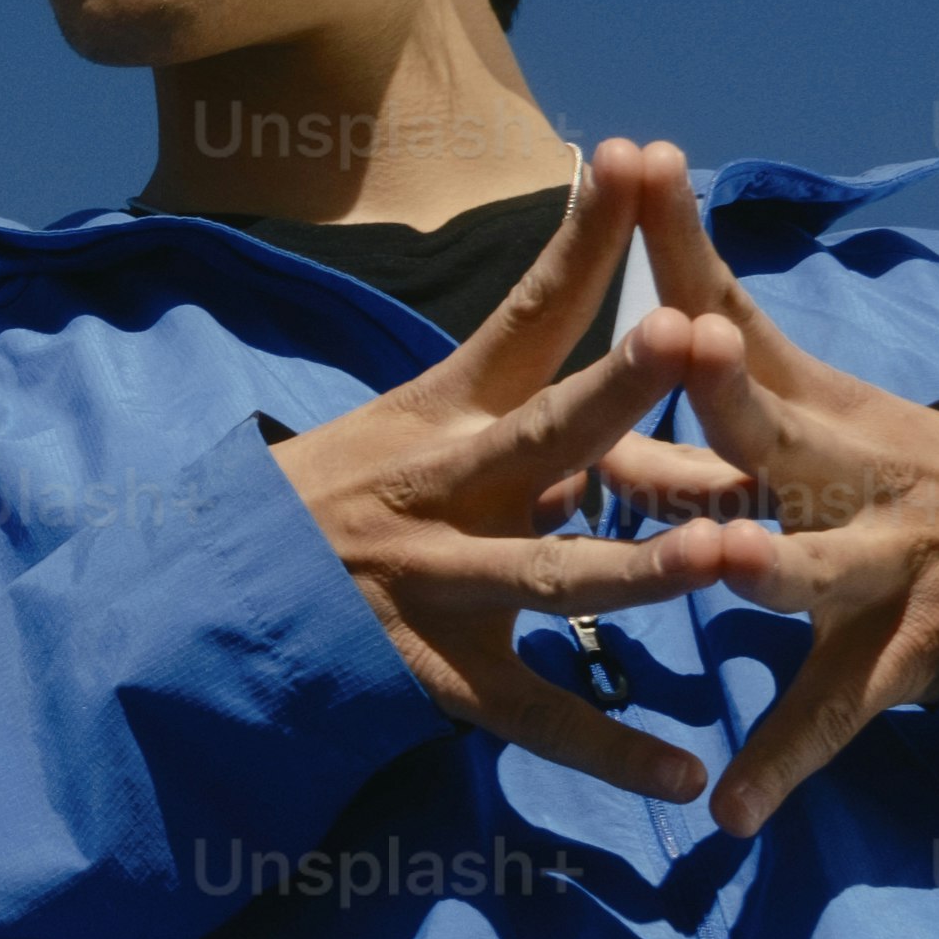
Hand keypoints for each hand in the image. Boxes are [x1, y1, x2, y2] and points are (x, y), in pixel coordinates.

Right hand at [274, 136, 737, 798]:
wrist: (211, 606)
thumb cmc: (337, 507)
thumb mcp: (423, 440)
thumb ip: (545, 429)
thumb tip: (666, 407)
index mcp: (442, 415)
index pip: (523, 313)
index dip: (583, 239)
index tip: (636, 160)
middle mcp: (440, 489)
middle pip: (544, 428)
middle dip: (622, 381)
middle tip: (694, 329)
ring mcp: (436, 582)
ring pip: (550, 571)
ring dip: (642, 563)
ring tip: (728, 552)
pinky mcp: (435, 675)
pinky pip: (533, 719)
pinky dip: (609, 751)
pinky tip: (683, 778)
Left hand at [594, 160, 938, 837]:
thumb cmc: (896, 480)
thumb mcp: (820, 426)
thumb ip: (712, 406)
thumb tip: (605, 365)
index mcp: (820, 411)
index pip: (737, 318)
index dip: (688, 251)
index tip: (645, 168)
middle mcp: (857, 476)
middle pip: (778, 428)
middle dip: (726, 388)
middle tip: (681, 336)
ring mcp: (888, 566)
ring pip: (817, 569)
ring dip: (767, 565)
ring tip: (725, 562)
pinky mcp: (903, 656)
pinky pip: (834, 716)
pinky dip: (781, 763)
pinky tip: (731, 812)